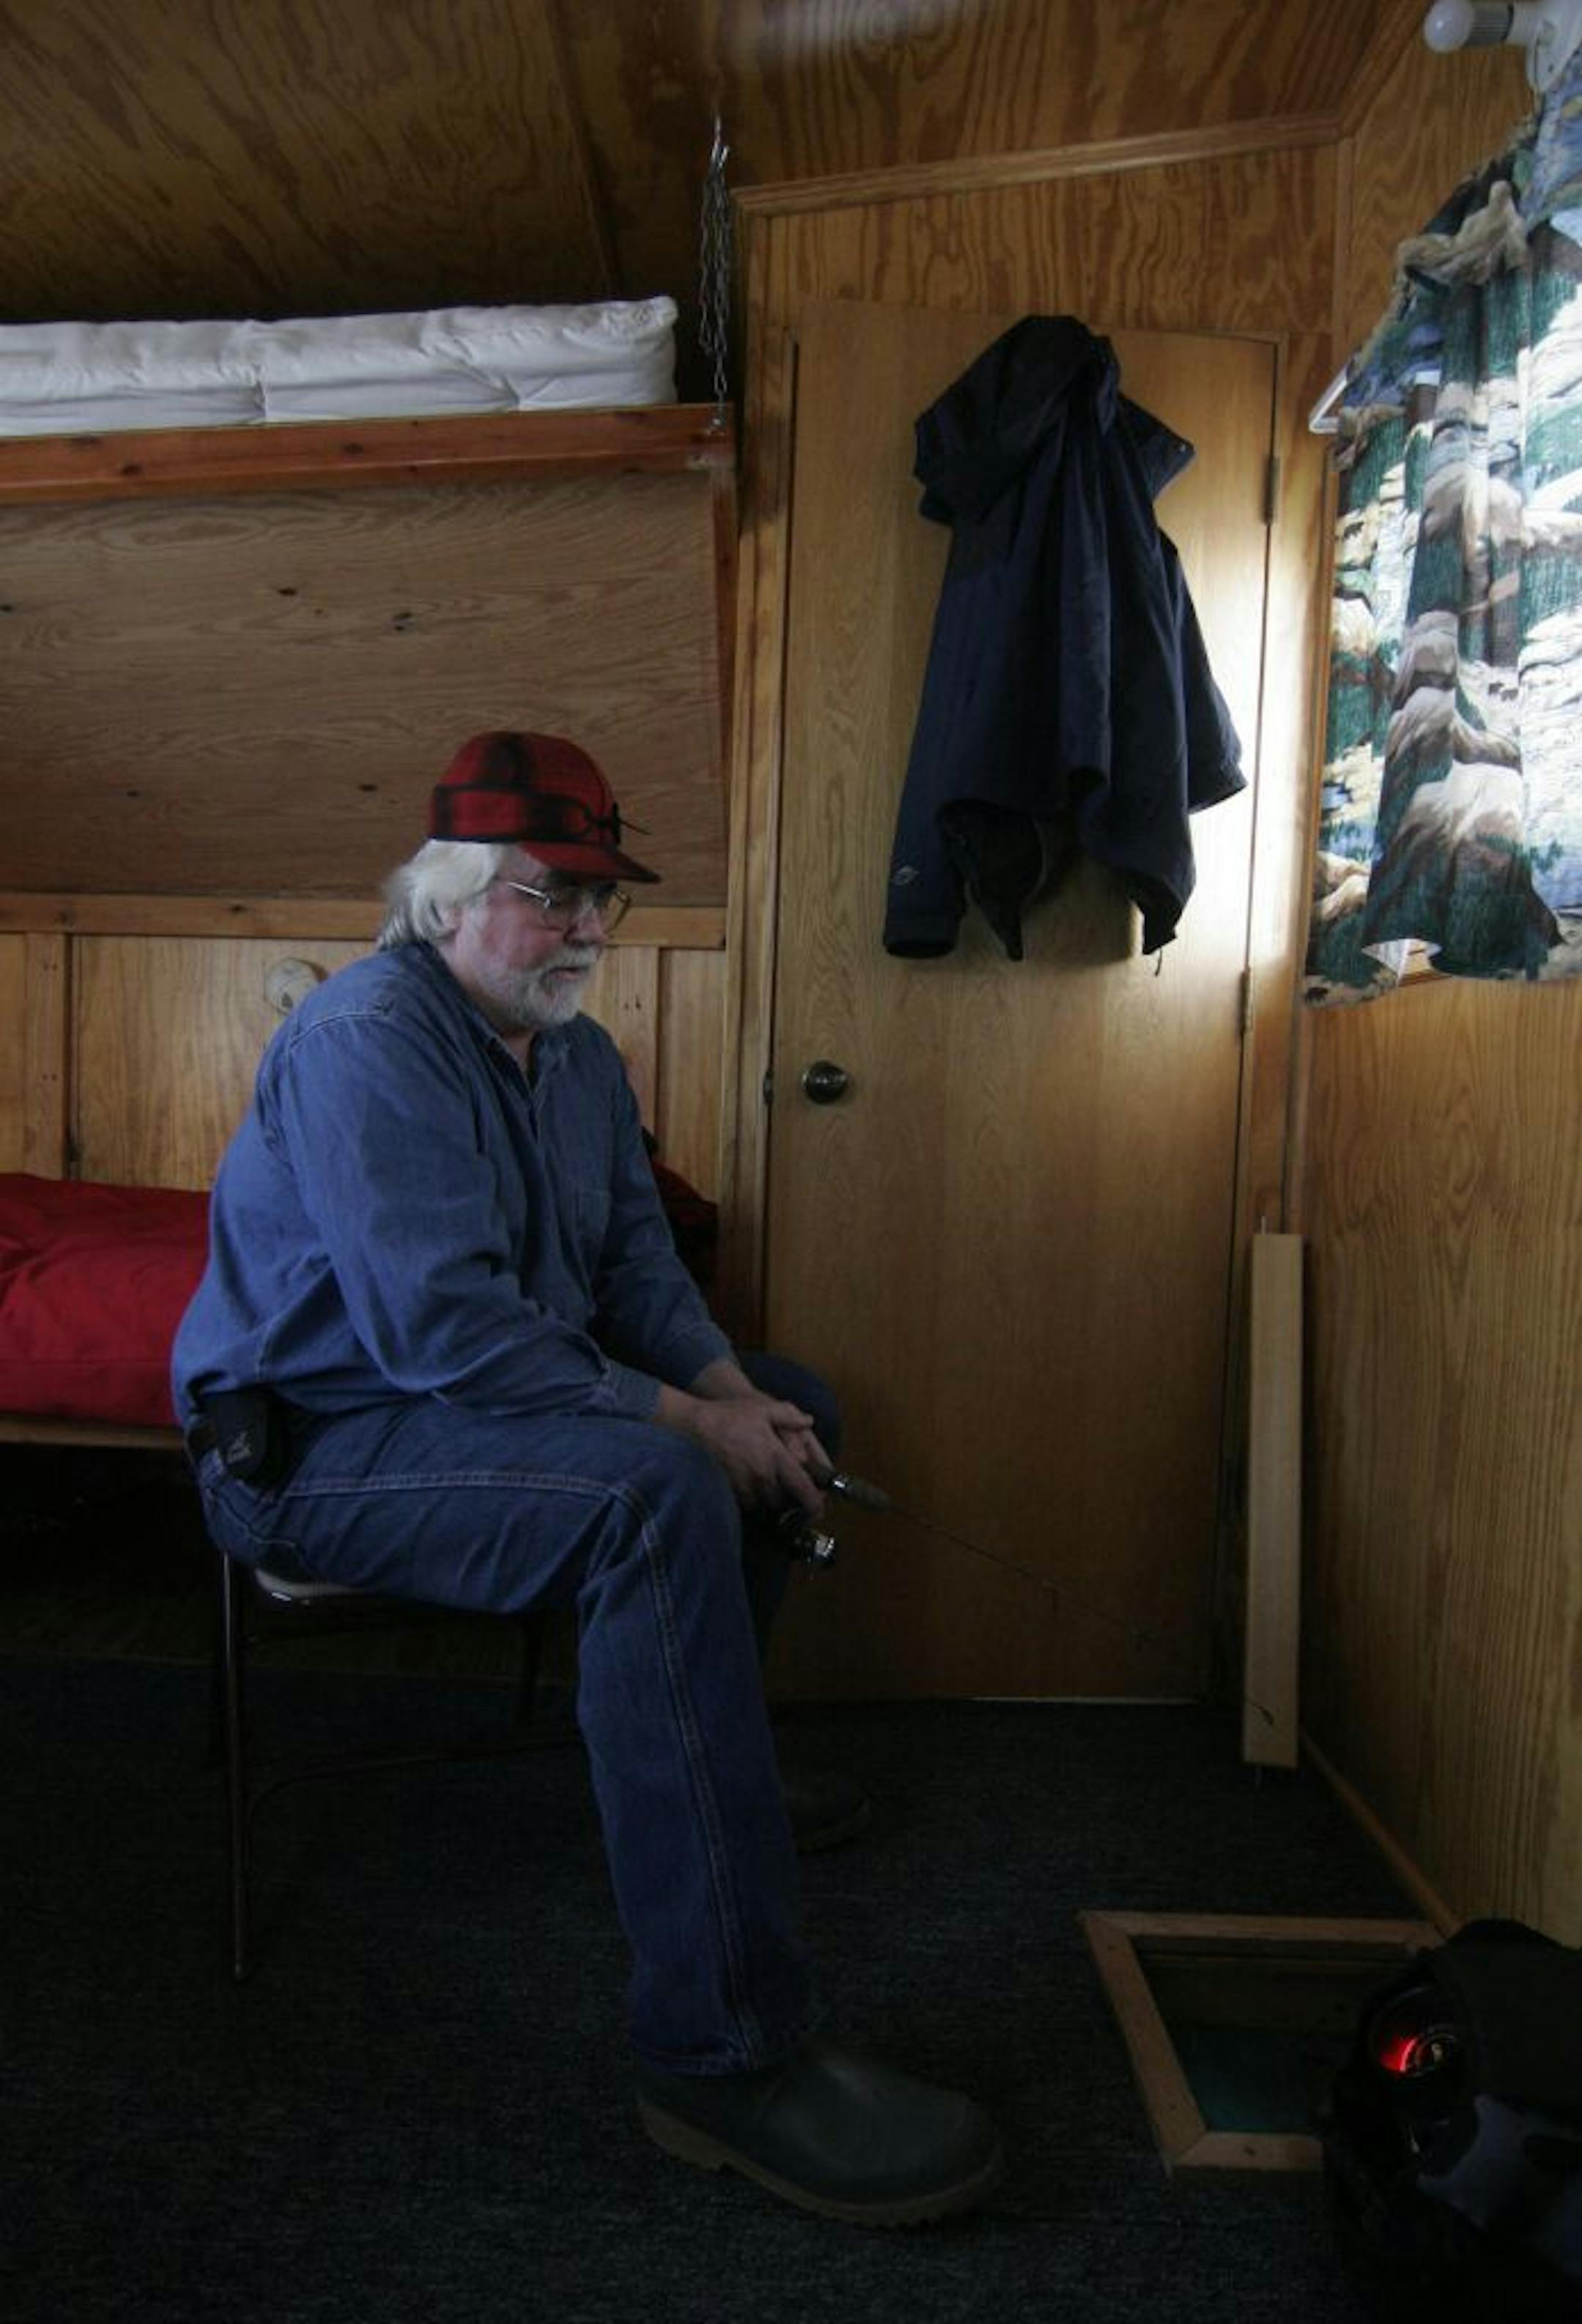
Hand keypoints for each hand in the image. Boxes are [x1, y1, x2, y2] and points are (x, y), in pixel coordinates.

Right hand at [655, 1381, 829, 1514]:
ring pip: (765, 1504)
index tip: (819, 1510)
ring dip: (773, 1502)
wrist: (696, 1425)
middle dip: (791, 1503)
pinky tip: (755, 1490)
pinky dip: (755, 1500)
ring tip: (776, 1496)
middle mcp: (762, 1474)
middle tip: (797, 1500)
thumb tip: (808, 1422)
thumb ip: (789, 1415)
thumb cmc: (731, 1414)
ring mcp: (744, 1484)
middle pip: (784, 1501)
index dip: (814, 1502)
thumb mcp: (764, 1407)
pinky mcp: (730, 1489)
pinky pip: (747, 1503)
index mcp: (775, 1456)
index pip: (801, 1486)